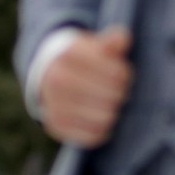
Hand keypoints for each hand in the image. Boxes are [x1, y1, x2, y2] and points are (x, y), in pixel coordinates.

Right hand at [41, 27, 133, 148]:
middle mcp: (57, 79)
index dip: (125, 76)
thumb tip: (122, 38)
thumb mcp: (95, 46)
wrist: (50, 74)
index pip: (117, 74)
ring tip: (110, 105)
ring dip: (112, 113)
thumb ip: (111, 42)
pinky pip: (91, 136)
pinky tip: (101, 119)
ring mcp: (53, 103)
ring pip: (103, 118)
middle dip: (120, 95)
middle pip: (112, 97)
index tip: (122, 76)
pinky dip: (102, 130)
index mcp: (69, 54)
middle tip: (118, 93)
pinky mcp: (55, 125)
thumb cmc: (83, 60)